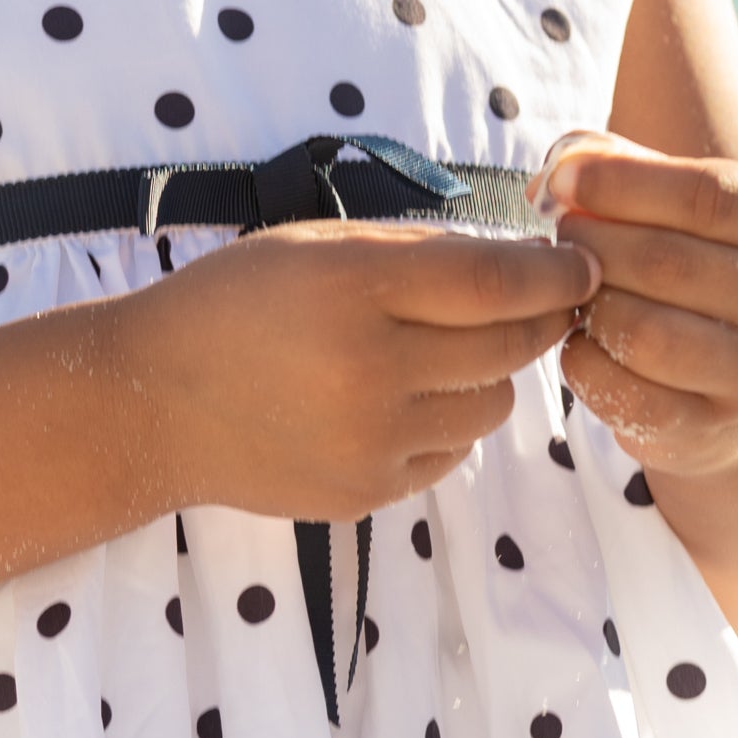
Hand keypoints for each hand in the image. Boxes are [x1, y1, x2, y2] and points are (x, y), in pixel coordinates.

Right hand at [125, 219, 602, 522]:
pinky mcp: (368, 493)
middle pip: (508, 346)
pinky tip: (400, 396)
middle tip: (550, 300)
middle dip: (541, 319)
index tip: (584, 263)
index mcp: (356, 288)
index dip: (552, 272)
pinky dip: (445, 422)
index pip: (493, 280)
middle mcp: (372, 368)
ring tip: (445, 349)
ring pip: (490, 406)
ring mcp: (372, 441)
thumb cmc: (237, 301)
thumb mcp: (316, 244)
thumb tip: (512, 261)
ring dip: (489, 372)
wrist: (153, 401)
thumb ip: (411, 252)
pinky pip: (450, 454)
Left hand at [525, 130, 737, 481]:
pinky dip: (583, 361)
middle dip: (590, 242)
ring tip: (574, 285)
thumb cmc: (698, 253)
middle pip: (665, 263)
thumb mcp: (680, 195)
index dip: (620, 183)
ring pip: (643, 334)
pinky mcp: (713, 430)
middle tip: (561, 234)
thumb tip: (557, 174)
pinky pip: (624, 395)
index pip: (705, 194)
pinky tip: (583, 338)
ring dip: (586, 304)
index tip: (560, 180)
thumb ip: (618, 161)